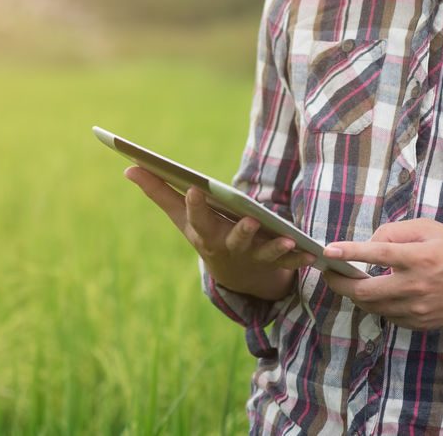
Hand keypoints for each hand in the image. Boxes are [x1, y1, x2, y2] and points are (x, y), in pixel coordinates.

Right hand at [124, 166, 315, 299]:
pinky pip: (290, 261)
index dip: (196, 205)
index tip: (195, 188)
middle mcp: (228, 248)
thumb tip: (129, 167)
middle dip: (241, 232)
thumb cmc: (204, 233)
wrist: (235, 274)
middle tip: (249, 221)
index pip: (198, 218)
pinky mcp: (276, 262)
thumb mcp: (182, 217)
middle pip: (233, 240)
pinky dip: (300, 257)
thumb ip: (159, 192)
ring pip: (265, 253)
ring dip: (275, 248)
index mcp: (204, 234)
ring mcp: (253, 256)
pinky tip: (313, 252)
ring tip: (286, 238)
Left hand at [321, 218, 442, 329]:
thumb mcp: (429, 229)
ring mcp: (418, 310)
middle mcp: (417, 286)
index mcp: (420, 258)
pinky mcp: (420, 324)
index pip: (377, 254)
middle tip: (328, 272)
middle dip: (338, 282)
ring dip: (355, 293)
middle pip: (364, 291)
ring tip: (348, 280)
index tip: (327, 250)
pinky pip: (386, 315)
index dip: (349, 251)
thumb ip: (394, 232)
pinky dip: (376, 303)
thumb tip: (367, 245)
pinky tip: (376, 291)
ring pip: (371, 306)